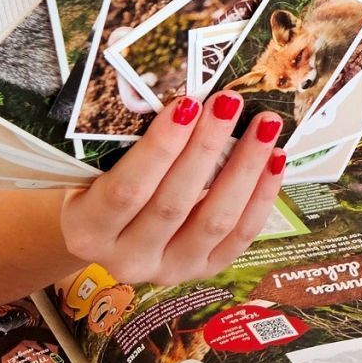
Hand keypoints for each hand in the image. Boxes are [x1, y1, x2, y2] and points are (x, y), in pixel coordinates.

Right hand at [60, 92, 286, 284]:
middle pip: (173, 203)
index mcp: (87, 230)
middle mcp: (126, 259)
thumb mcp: (94, 167)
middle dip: (207, 147)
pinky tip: (274, 160)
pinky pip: (239, 237)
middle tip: (230, 101)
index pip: (126, 190)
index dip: (159, 148)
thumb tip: (179, 91)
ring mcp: (167, 270)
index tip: (187, 104)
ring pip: (214, 221)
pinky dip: (261, 197)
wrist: (105, 234)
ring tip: (265, 125)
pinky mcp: (202, 271)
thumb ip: (123, 144)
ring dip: (244, 168)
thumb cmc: (99, 185)